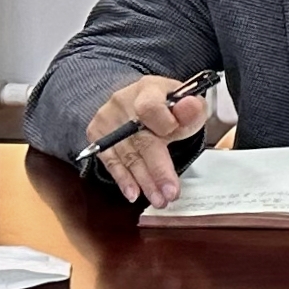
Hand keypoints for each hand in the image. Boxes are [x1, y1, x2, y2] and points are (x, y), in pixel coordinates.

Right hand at [88, 75, 215, 206]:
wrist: (135, 100)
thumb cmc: (165, 104)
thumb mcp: (185, 102)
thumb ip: (192, 109)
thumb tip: (190, 108)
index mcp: (149, 90)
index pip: (151, 106)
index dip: (164, 122)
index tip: (174, 133)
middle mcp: (124, 103)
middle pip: (141, 139)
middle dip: (158, 169)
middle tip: (170, 192)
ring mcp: (108, 120)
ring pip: (128, 155)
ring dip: (145, 181)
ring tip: (159, 199)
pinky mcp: (97, 135)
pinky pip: (111, 161)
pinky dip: (123, 179)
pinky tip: (133, 193)